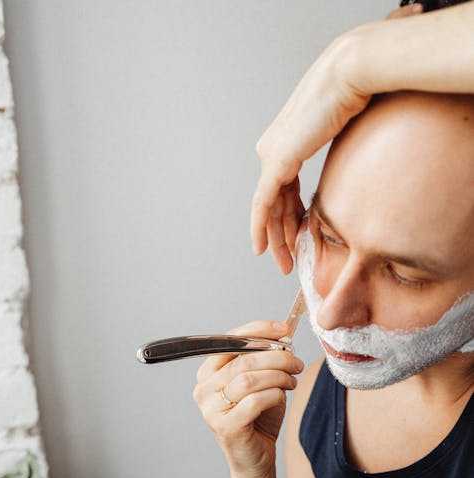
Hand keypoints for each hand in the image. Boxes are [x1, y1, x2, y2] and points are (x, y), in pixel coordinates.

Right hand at [193, 320, 303, 477]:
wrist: (256, 459)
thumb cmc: (258, 419)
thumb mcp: (261, 382)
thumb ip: (264, 359)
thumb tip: (282, 335)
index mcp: (208, 372)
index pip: (230, 340)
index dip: (258, 330)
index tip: (283, 330)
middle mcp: (203, 388)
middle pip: (242, 360)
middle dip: (276, 357)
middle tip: (296, 362)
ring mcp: (210, 409)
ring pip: (248, 379)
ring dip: (277, 376)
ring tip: (291, 381)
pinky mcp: (225, 426)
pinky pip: (254, 401)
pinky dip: (274, 395)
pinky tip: (282, 397)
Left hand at [250, 3, 422, 274]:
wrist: (350, 75)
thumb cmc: (356, 97)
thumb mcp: (342, 136)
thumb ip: (335, 160)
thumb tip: (352, 177)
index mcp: (286, 143)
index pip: (283, 191)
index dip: (290, 218)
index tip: (297, 239)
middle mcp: (273, 150)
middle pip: (274, 204)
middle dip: (280, 236)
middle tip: (286, 262)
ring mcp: (271, 155)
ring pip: (267, 209)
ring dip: (274, 239)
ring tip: (283, 264)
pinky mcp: (275, 161)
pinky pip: (263, 204)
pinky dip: (260, 227)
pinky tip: (261, 247)